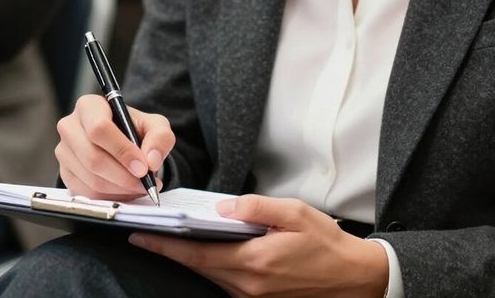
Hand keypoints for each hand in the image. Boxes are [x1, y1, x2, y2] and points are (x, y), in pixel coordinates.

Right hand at [55, 94, 174, 199]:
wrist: (123, 141)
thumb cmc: (136, 129)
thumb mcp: (155, 125)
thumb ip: (160, 137)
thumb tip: (151, 160)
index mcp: (89, 106)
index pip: (99, 129)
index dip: (122, 151)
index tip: (143, 167)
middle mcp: (70, 126)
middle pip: (92, 157)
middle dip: (123, 175)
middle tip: (145, 183)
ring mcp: (64, 152)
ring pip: (90, 179)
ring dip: (119, 189)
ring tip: (140, 187)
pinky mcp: (65, 173)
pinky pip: (86, 193)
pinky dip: (110, 197)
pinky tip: (127, 191)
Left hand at [129, 195, 388, 296]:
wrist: (352, 279)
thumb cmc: (326, 243)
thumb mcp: (295, 213)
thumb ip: (258, 208)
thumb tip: (224, 207)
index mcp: (255, 262)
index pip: (199, 254)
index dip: (167, 246)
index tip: (142, 236)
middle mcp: (248, 286)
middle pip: (200, 268)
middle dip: (172, 251)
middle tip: (149, 233)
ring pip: (212, 277)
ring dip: (192, 259)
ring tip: (174, 238)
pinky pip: (227, 283)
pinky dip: (214, 267)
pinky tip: (211, 251)